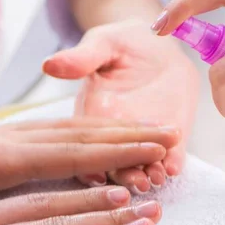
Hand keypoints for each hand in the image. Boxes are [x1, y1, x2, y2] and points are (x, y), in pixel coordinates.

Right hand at [43, 20, 198, 193]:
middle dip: (126, 175)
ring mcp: (144, 137)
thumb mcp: (102, 44)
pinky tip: (174, 168)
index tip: (100, 172)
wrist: (158, 42)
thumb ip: (81, 58)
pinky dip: (173, 163)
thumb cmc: (122, 43)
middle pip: (116, 162)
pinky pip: (170, 154)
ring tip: (158, 177)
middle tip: (138, 181)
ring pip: (143, 163)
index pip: (88, 143)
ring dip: (149, 174)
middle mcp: (116, 133)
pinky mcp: (170, 135)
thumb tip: (49, 64)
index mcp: (92, 114)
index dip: (92, 161)